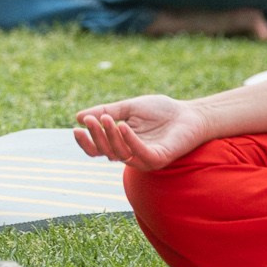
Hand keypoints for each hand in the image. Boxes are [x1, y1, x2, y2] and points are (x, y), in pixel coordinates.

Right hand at [73, 94, 210, 170]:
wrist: (189, 113)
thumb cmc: (160, 110)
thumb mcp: (128, 107)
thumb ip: (107, 111)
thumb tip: (79, 117)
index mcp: (122, 144)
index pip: (98, 150)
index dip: (86, 142)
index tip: (76, 128)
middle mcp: (131, 155)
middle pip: (105, 153)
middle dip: (95, 137)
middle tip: (90, 120)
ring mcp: (145, 159)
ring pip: (120, 154)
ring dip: (110, 137)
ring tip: (106, 118)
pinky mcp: (159, 158)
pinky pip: (140, 153)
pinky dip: (129, 141)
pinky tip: (122, 126)